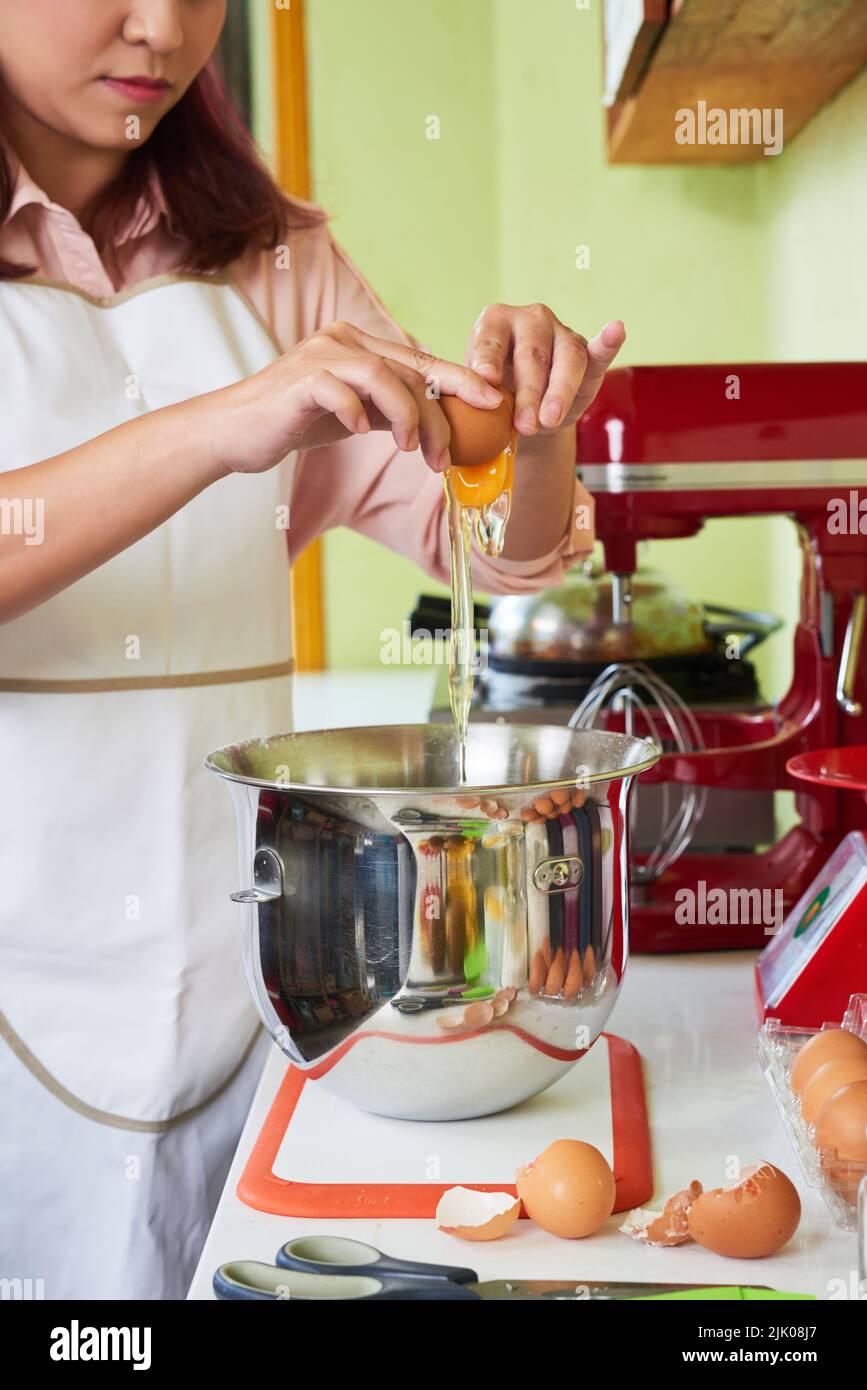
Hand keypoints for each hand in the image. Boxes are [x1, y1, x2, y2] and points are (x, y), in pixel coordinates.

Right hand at [206, 320, 502, 475]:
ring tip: (411, 451)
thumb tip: (434, 423)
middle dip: (438, 414)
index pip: (419, 361)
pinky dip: (358, 414)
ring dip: (407, 417)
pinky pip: (343, 391)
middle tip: (446, 456)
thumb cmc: (293, 424)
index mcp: (358, 345)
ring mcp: (320, 355)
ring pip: (384, 376)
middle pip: (409, 370)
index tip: (493, 403)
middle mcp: (342, 340)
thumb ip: (388, 410)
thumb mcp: (353, 415)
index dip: (460, 379)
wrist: (235, 433)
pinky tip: (360, 434)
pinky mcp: (300, 378)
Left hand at [465, 306, 625, 438]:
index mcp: (494, 323)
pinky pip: (598, 350)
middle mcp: (529, 320)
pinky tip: (616, 330)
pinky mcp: (586, 352)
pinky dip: (608, 342)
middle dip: (528, 394)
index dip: (489, 360)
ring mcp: (560, 333)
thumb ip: (477, 393)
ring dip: (559, 391)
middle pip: (531, 355)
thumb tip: (479, 402)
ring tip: (550, 419)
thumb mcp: (479, 396)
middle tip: (524, 426)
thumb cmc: (496, 397)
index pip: (491, 341)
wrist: (522, 415)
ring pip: (566, 359)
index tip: (487, 379)